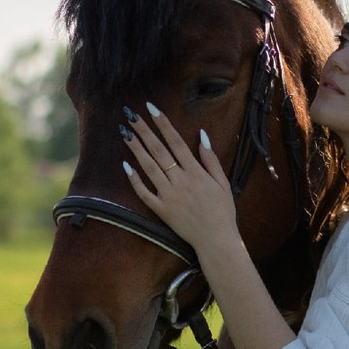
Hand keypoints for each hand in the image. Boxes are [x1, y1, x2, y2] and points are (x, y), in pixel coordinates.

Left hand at [121, 104, 238, 261]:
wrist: (216, 239)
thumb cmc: (223, 211)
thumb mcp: (223, 182)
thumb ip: (211, 159)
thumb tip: (202, 135)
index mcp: (196, 172)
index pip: (176, 141)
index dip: (163, 124)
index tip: (151, 109)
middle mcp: (180, 181)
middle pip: (159, 150)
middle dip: (144, 130)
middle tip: (131, 114)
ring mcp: (169, 195)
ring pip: (149, 167)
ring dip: (136, 149)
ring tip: (125, 133)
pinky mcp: (161, 210)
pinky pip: (144, 193)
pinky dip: (134, 179)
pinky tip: (125, 165)